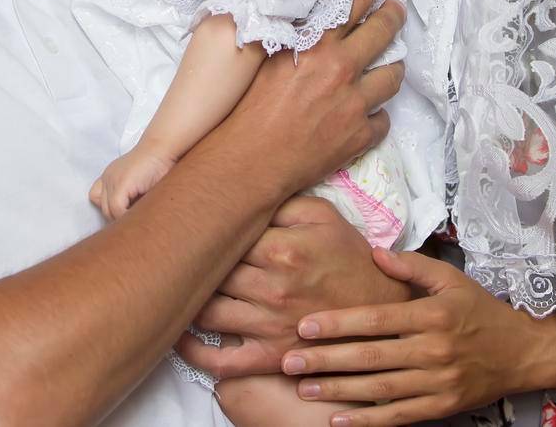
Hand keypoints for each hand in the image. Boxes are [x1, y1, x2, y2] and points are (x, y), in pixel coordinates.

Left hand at [89, 149, 173, 220]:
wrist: (164, 147)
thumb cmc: (159, 163)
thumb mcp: (142, 180)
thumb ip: (134, 195)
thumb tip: (133, 216)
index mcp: (111, 176)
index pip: (98, 199)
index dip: (112, 211)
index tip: (128, 215)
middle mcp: (108, 178)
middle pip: (104, 209)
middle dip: (119, 218)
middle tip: (135, 223)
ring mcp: (112, 180)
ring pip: (109, 212)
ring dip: (123, 219)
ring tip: (138, 222)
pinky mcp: (121, 184)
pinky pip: (117, 210)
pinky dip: (127, 217)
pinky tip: (140, 216)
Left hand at [176, 196, 409, 377]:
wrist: (378, 308)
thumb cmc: (347, 258)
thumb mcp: (324, 216)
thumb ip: (283, 202)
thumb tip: (241, 193)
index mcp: (283, 251)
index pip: (224, 237)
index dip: (206, 228)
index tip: (192, 222)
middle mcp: (272, 289)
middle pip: (210, 273)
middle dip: (193, 261)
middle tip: (178, 251)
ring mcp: (268, 327)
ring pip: (206, 313)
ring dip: (189, 300)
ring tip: (179, 285)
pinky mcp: (268, 357)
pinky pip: (219, 362)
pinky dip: (192, 352)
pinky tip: (181, 336)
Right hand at [219, 0, 404, 196]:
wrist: (251, 160)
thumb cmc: (250, 109)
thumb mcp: (269, 61)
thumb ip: (296, 39)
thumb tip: (307, 19)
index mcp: (318, 47)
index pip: (353, 3)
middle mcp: (342, 70)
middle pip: (383, 32)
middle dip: (393, 16)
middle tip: (396, 9)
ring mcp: (355, 104)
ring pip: (393, 77)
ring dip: (392, 68)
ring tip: (390, 64)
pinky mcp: (360, 136)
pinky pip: (382, 120)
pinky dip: (375, 116)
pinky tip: (367, 114)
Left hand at [279, 247, 548, 425]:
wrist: (523, 351)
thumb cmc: (480, 310)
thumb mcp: (452, 279)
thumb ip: (412, 265)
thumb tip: (374, 251)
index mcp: (432, 314)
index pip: (376, 319)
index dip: (338, 324)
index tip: (304, 327)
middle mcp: (434, 349)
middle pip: (372, 356)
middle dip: (327, 360)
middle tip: (289, 361)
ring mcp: (438, 381)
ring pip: (380, 389)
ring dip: (339, 391)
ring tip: (304, 389)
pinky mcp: (442, 406)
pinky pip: (399, 415)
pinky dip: (368, 421)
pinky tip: (339, 420)